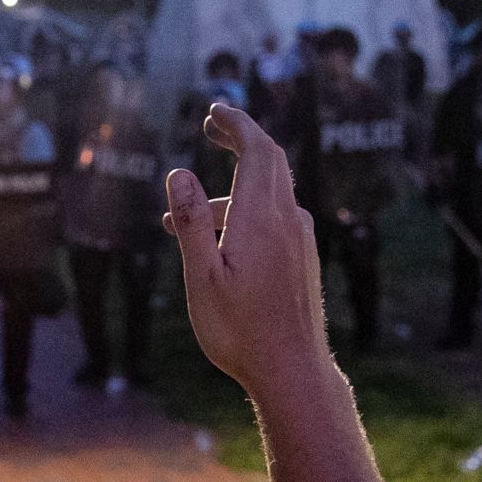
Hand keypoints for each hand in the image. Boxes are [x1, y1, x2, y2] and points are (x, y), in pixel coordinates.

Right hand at [162, 102, 330, 398]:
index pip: (258, 150)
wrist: (293, 370)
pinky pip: (274, 218)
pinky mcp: (302, 259)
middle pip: (271, 161)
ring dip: (230, 190)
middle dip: (242, 139)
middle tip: (212, 126)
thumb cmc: (240, 330)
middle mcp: (287, 221)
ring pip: (268, 194)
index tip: (215, 111)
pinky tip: (218, 243)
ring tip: (183, 217)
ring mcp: (299, 240)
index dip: (238, 124)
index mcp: (261, 219)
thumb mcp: (201, 278)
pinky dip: (245, 212)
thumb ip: (190, 222)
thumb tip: (180, 173)